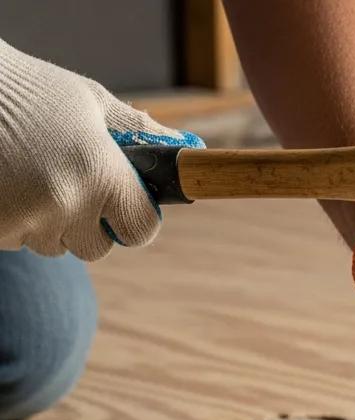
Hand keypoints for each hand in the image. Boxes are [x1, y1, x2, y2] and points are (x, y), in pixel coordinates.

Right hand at [0, 38, 203, 261]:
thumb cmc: (26, 88)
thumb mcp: (88, 101)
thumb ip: (138, 132)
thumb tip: (187, 148)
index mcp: (99, 172)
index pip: (143, 229)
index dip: (136, 219)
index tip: (126, 205)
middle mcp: (66, 204)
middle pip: (98, 246)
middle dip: (90, 223)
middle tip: (69, 182)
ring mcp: (25, 220)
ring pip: (55, 245)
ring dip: (50, 222)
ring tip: (29, 176)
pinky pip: (18, 241)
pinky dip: (17, 220)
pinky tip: (6, 183)